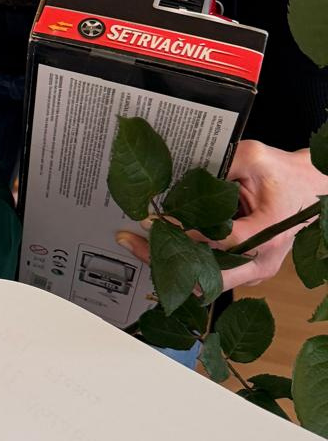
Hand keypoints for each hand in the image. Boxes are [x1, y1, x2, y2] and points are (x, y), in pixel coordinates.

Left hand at [117, 139, 327, 289]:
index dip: (184, 232)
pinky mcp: (244, 271)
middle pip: (209, 276)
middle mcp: (262, 262)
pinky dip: (184, 265)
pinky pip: (211, 276)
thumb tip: (182, 175)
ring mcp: (254, 272)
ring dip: (172, 267)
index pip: (220, 241)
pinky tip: (158, 248)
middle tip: (133, 243)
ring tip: (137, 245)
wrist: (307, 188)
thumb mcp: (253, 156)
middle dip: (168, 262)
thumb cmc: (282, 173)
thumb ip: (221, 164)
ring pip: (206, 283)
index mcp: (268, 234)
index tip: (153, 220)